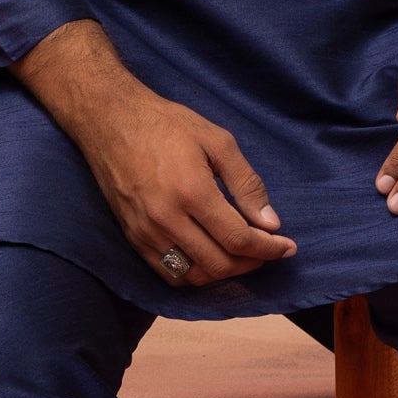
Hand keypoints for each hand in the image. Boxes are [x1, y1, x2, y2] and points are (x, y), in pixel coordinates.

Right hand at [14, 20, 295, 284]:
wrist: (110, 121)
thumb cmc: (168, 124)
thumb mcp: (218, 141)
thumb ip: (247, 184)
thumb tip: (271, 223)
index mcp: (192, 192)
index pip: (238, 239)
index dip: (268, 249)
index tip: (287, 246)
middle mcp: (166, 219)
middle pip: (219, 264)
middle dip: (252, 263)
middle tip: (267, 249)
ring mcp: (145, 232)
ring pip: (194, 276)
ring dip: (224, 273)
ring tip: (242, 255)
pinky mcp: (132, 238)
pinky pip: (168, 274)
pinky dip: (195, 275)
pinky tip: (210, 257)